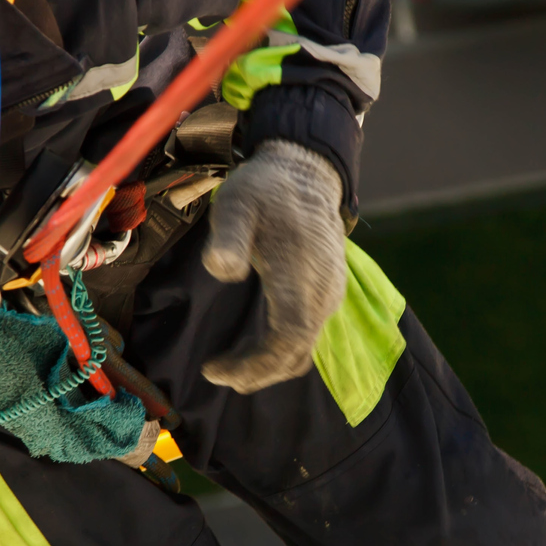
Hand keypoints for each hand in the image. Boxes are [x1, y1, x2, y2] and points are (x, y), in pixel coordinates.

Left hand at [200, 140, 346, 392]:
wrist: (306, 173)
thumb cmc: (266, 190)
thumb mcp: (237, 204)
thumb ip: (229, 237)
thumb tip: (221, 270)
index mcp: (300, 276)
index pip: (287, 339)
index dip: (254, 364)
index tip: (216, 368)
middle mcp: (322, 292)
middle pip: (295, 354)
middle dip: (256, 372)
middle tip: (216, 372)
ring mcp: (329, 294)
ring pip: (303, 349)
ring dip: (267, 365)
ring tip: (229, 366)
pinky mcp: (329, 292)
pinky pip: (308, 335)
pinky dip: (280, 350)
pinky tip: (253, 345)